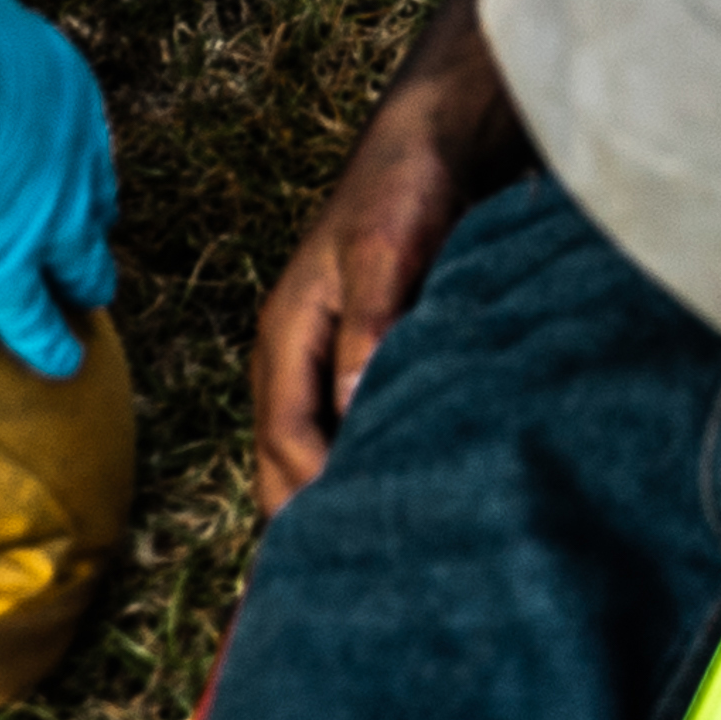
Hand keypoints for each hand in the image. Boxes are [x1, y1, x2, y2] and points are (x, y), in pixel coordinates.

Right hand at [0, 0, 117, 379]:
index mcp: (68, 89)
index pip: (83, 140)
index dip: (77, 164)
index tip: (71, 177)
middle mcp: (73, 156)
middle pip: (92, 202)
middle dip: (92, 226)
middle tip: (92, 244)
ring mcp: (46, 218)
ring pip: (78, 262)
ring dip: (83, 281)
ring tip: (87, 299)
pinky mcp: (3, 268)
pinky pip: (33, 318)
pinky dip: (49, 343)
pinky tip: (61, 363)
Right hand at [251, 58, 518, 512]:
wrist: (435, 141)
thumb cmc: (404, 187)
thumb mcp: (385, 253)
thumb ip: (369, 329)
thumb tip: (354, 413)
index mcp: (285, 336)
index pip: (286, 444)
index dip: (316, 499)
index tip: (359, 548)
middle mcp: (296, 360)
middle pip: (286, 465)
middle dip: (314, 519)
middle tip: (368, 578)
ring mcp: (327, 364)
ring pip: (315, 457)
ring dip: (340, 499)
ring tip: (388, 557)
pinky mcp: (364, 363)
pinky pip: (348, 436)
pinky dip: (365, 470)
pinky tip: (407, 501)